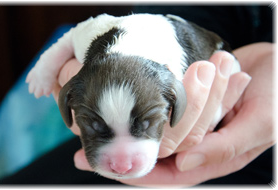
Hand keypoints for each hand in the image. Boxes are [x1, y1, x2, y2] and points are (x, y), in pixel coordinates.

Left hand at [53, 43, 272, 186]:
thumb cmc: (277, 94)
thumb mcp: (260, 123)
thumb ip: (225, 147)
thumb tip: (186, 163)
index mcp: (212, 158)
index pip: (166, 175)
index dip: (133, 174)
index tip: (99, 166)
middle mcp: (197, 145)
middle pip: (153, 157)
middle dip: (121, 153)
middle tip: (84, 145)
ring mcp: (190, 126)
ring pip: (153, 137)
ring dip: (127, 133)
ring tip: (92, 128)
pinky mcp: (187, 108)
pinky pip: (160, 115)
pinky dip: (141, 114)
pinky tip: (119, 109)